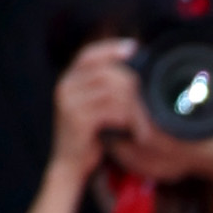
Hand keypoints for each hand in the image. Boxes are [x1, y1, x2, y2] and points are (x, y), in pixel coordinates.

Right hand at [45, 35, 142, 183]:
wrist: (70, 165)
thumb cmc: (88, 136)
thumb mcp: (93, 106)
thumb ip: (104, 88)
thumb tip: (132, 72)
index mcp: (68, 80)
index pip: (89, 55)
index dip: (111, 48)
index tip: (134, 47)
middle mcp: (65, 87)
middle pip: (105, 72)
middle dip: (130, 83)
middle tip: (147, 97)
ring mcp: (69, 103)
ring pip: (111, 91)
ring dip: (132, 105)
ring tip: (142, 120)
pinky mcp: (77, 120)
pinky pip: (110, 110)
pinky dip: (126, 118)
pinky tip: (132, 129)